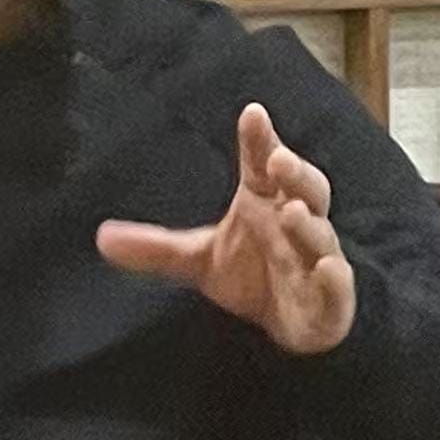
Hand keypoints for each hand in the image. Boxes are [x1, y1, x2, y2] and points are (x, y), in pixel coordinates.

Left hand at [95, 102, 354, 354]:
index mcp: (264, 201)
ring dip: (309, 224)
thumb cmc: (249, 273)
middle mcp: (295, 222)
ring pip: (321, 236)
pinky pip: (338, 289)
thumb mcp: (197, 258)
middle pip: (306, 188)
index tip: (252, 112)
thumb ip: (155, 247)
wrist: (287, 327)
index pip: (262, 163)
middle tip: (278, 159)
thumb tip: (101, 238)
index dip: (260, 138)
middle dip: (295, 173)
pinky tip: (330, 269)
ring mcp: (316, 261)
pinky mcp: (329, 303)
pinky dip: (336, 279)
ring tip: (291, 211)